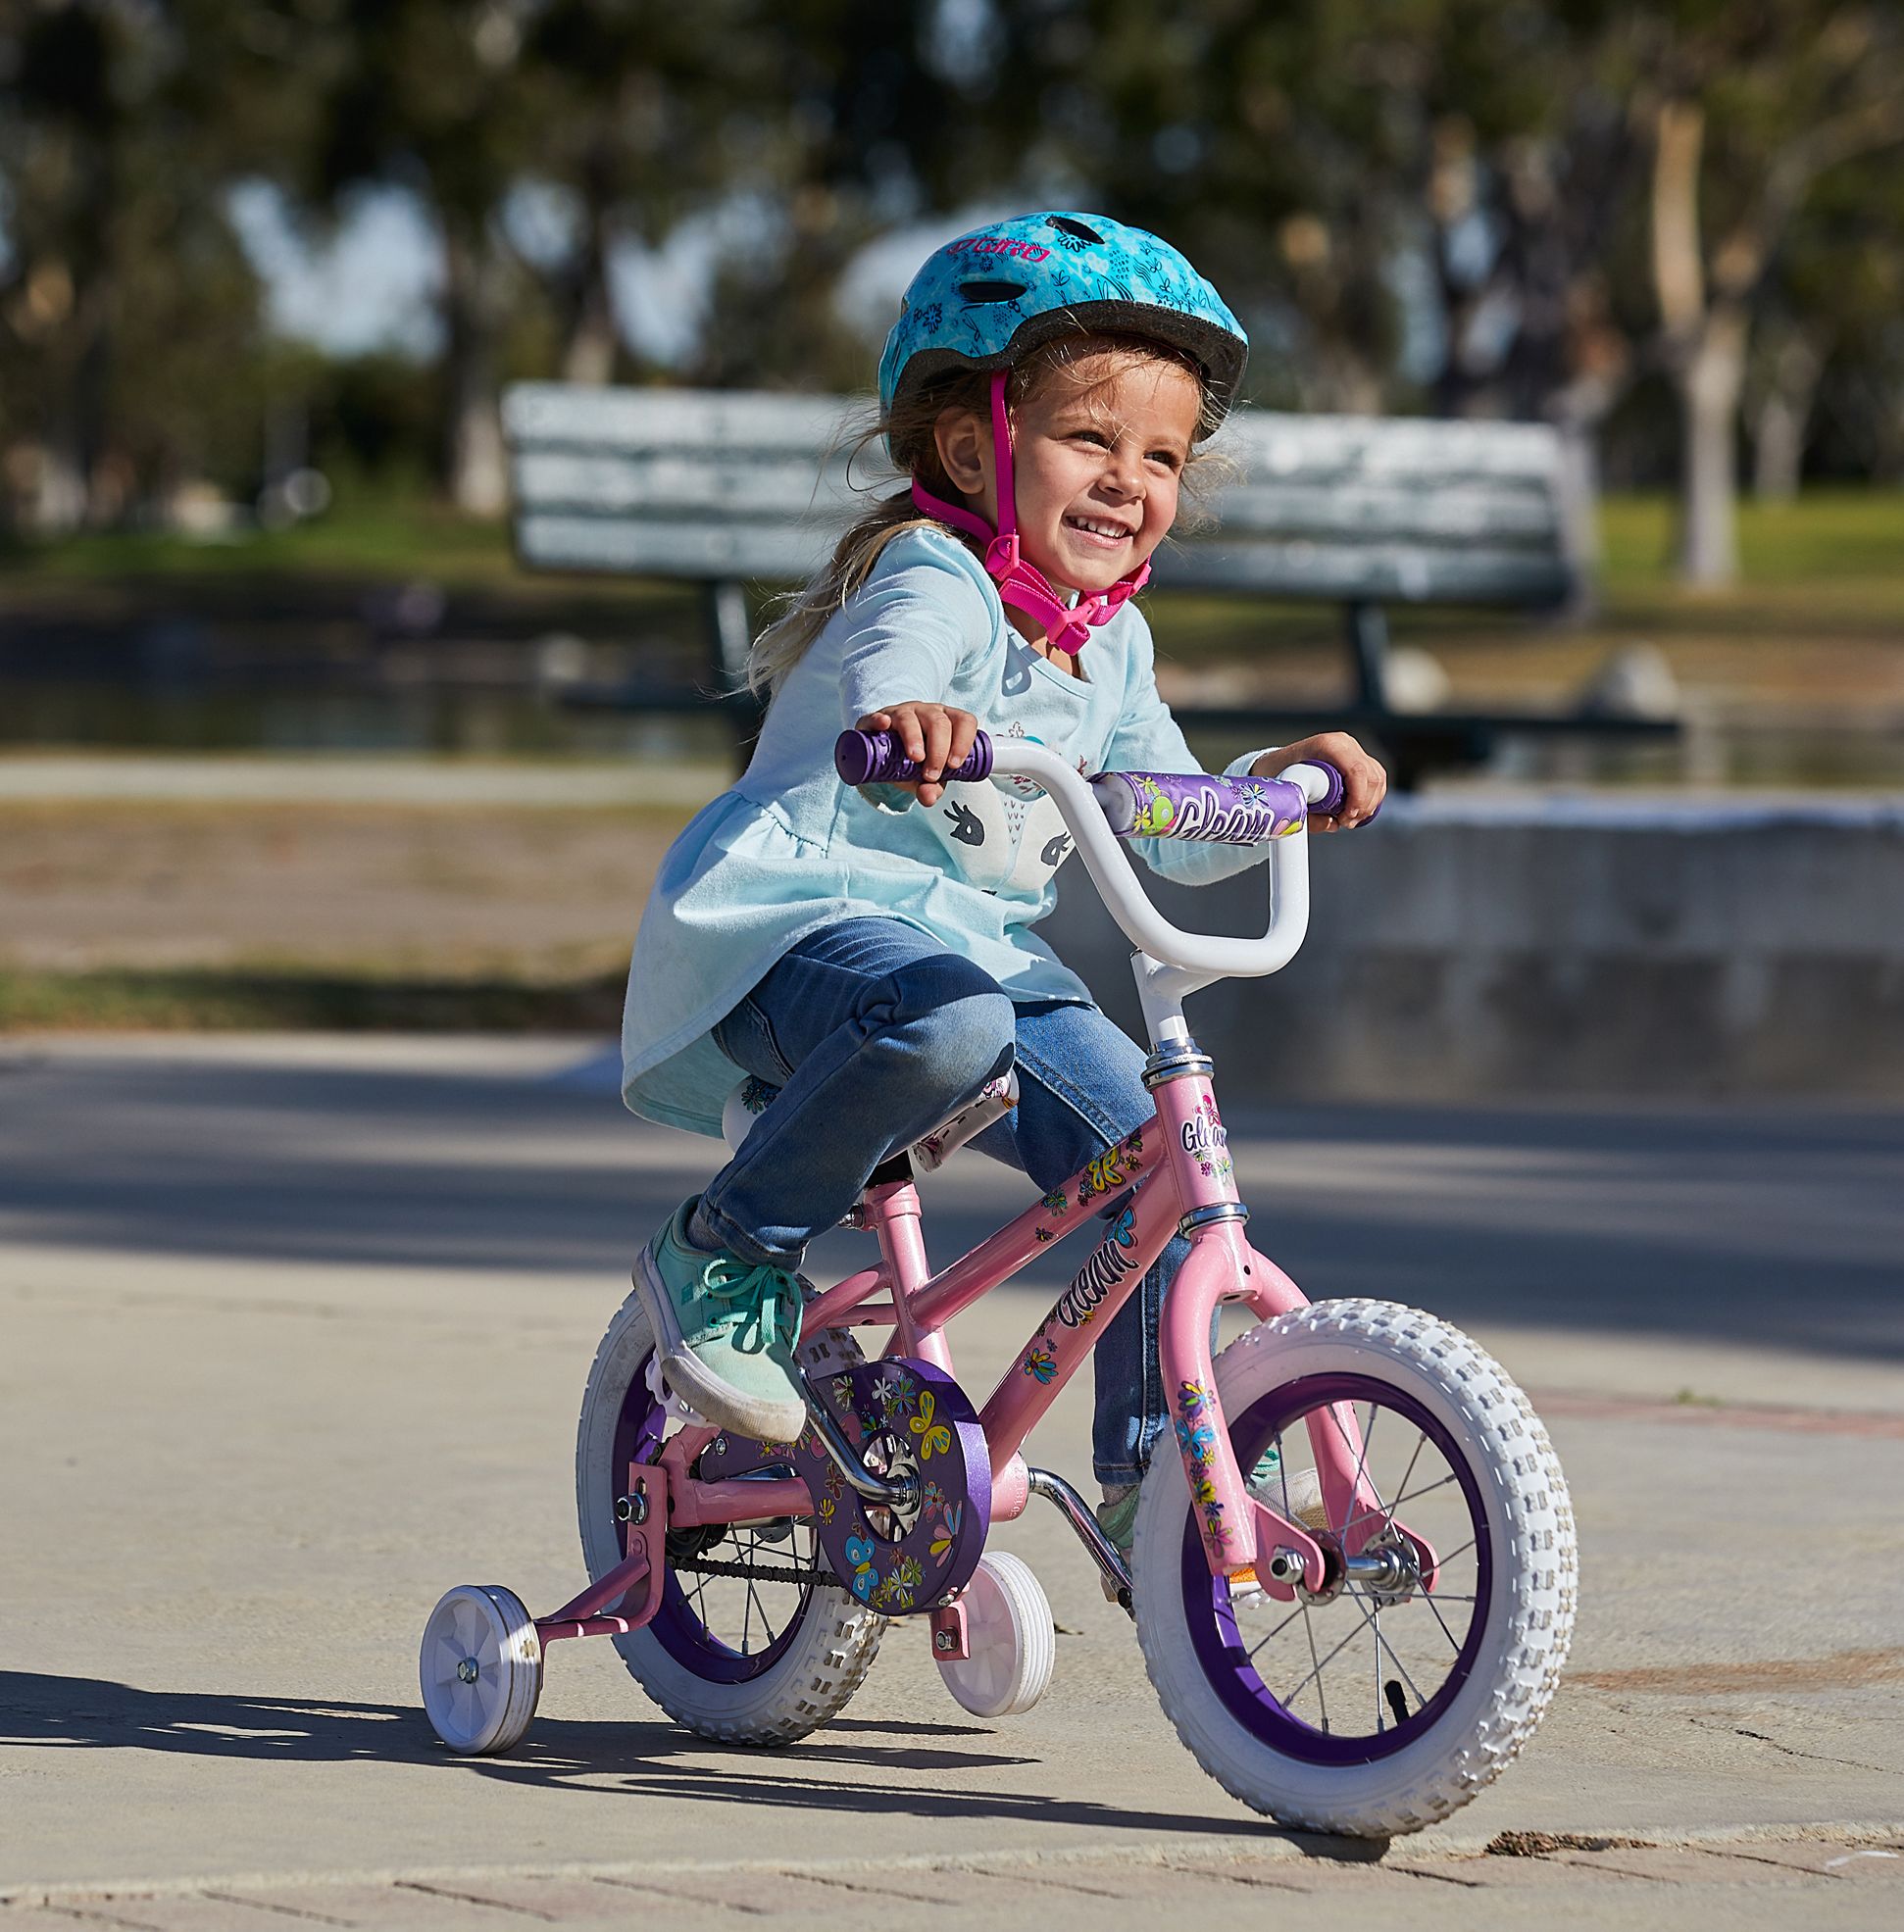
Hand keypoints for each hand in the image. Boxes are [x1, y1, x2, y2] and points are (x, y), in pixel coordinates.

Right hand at [855, 703, 978, 807]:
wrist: (887, 758)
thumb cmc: (915, 762)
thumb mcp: (927, 777)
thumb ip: (931, 788)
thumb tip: (928, 798)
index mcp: (947, 723)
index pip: (964, 722)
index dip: (963, 742)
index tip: (954, 765)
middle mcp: (927, 713)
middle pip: (939, 722)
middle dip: (938, 750)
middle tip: (931, 774)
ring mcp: (902, 713)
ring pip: (910, 719)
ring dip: (914, 738)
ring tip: (915, 759)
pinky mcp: (879, 718)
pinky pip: (878, 715)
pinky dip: (880, 720)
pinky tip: (884, 725)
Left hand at [1252, 733, 1386, 831]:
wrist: (1275, 765)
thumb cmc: (1279, 776)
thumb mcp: (1288, 795)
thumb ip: (1308, 814)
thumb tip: (1333, 824)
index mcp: (1327, 745)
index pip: (1356, 770)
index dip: (1357, 797)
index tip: (1345, 817)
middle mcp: (1343, 743)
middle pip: (1371, 776)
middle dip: (1363, 805)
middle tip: (1345, 823)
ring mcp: (1352, 749)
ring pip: (1377, 779)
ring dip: (1369, 804)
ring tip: (1348, 820)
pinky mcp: (1358, 758)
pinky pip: (1376, 779)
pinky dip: (1372, 798)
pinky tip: (1358, 811)